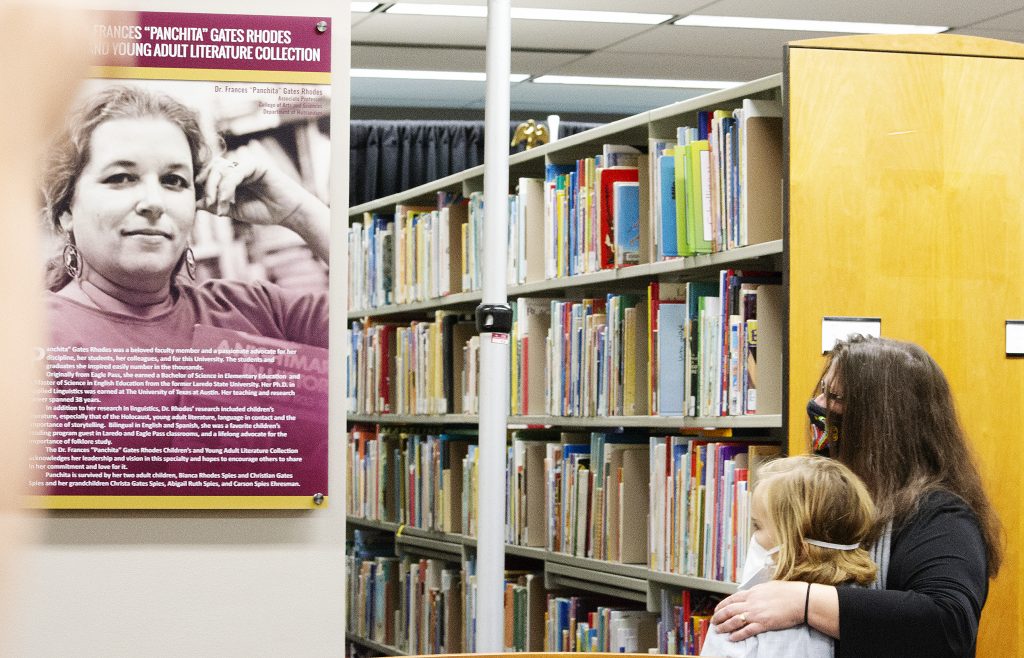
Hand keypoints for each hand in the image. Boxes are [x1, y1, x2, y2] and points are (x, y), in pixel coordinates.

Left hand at [197, 144, 318, 228]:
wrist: (287, 213)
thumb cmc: (264, 211)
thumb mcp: (233, 210)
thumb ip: (215, 204)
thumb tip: (193, 203)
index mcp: (231, 176)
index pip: (208, 174)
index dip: (200, 185)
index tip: (197, 202)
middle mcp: (236, 167)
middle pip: (211, 169)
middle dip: (206, 187)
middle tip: (207, 205)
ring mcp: (245, 165)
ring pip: (220, 169)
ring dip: (215, 188)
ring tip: (218, 206)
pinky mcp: (255, 165)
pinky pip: (234, 173)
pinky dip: (226, 188)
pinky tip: (226, 202)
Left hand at [711, 580, 806, 640]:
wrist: (800, 600)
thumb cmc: (788, 592)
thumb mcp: (768, 586)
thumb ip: (757, 591)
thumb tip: (752, 593)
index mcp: (752, 592)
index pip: (731, 599)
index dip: (721, 605)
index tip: (716, 609)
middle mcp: (751, 603)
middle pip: (729, 610)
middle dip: (719, 616)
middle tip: (713, 622)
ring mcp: (756, 614)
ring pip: (734, 620)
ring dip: (724, 626)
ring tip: (719, 630)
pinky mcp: (764, 624)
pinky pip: (746, 630)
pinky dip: (737, 635)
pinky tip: (732, 638)